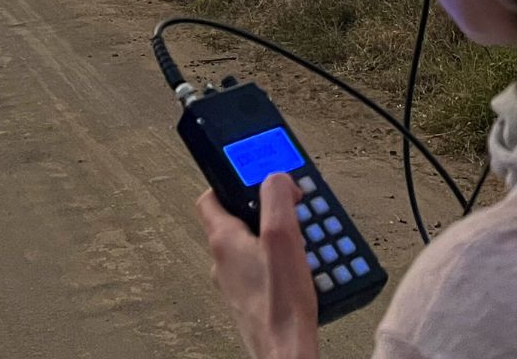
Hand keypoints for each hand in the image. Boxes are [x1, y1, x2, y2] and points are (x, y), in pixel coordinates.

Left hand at [195, 173, 320, 358]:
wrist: (286, 355)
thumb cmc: (280, 307)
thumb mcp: (282, 237)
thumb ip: (276, 198)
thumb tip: (276, 177)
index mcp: (224, 240)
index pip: (211, 195)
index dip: (232, 179)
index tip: (254, 176)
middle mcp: (224, 262)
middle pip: (240, 218)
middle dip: (269, 211)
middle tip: (294, 212)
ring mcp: (237, 283)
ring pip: (255, 245)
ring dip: (280, 239)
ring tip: (306, 243)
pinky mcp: (252, 300)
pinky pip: (265, 269)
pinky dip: (283, 263)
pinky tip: (304, 269)